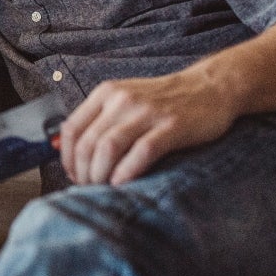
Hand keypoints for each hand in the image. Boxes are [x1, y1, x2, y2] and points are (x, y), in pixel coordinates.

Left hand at [58, 71, 238, 185]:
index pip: (72, 128)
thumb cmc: (164, 100)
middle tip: (89, 188)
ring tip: (103, 188)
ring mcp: (147, 112)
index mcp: (106, 92)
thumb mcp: (125, 100)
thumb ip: (98, 119)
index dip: (67, 158)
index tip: (73, 175)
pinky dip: (127, 172)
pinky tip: (123, 183)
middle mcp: (123, 99)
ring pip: (108, 147)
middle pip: (88, 142)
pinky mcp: (172, 126)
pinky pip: (141, 152)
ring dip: (100, 174)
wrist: (210, 87)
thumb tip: (65, 148)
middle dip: (83, 172)